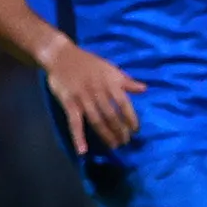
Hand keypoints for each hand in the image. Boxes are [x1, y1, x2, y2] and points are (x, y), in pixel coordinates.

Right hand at [39, 35, 142, 150]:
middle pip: (112, 115)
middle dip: (120, 130)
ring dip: (106, 135)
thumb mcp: (110, 67)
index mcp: (110, 82)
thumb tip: (145, 89)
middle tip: (125, 142)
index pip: (124, 104)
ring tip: (114, 146)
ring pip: (97, 121)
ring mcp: (83, 99)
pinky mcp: (69, 104)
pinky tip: (83, 151)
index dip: (131, 118)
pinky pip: (75, 123)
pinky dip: (78, 138)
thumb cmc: (88, 62)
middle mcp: (98, 92)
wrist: (62, 56)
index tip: (136, 130)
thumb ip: (126, 81)